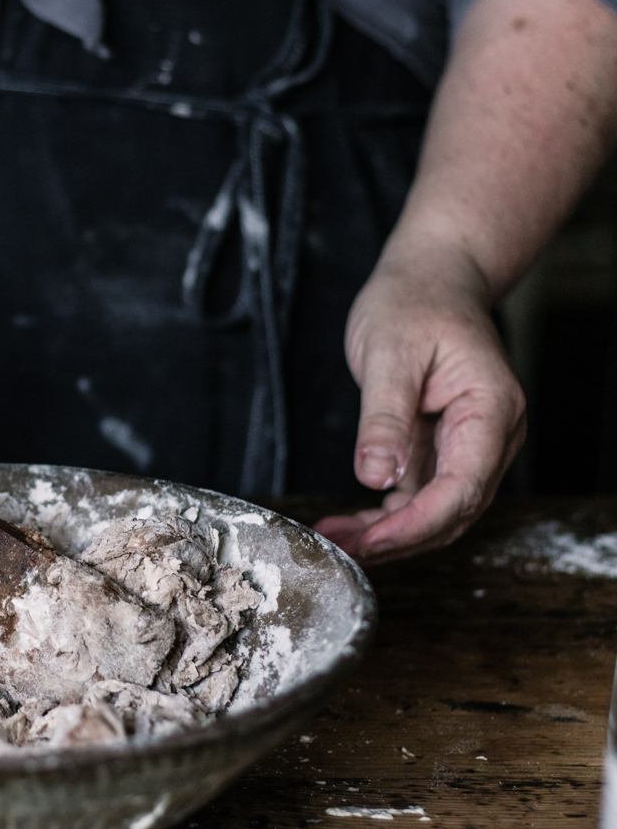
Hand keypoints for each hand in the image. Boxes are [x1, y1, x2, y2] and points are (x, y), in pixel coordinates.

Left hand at [312, 247, 525, 563]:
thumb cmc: (416, 301)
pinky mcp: (443, 449)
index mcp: (491, 411)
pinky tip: (351, 522)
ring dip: (389, 534)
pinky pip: (421, 496)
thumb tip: (377, 476)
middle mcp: (491, 436)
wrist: (432, 277)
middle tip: (340, 550)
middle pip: (453, 511)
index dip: (415, 525)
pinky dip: (388, 515)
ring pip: (437, 511)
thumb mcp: (390, 352)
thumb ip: (384, 417)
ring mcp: (469, 445)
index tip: (370, 542)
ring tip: (335, 537)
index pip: (462, 489)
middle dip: (398, 539)